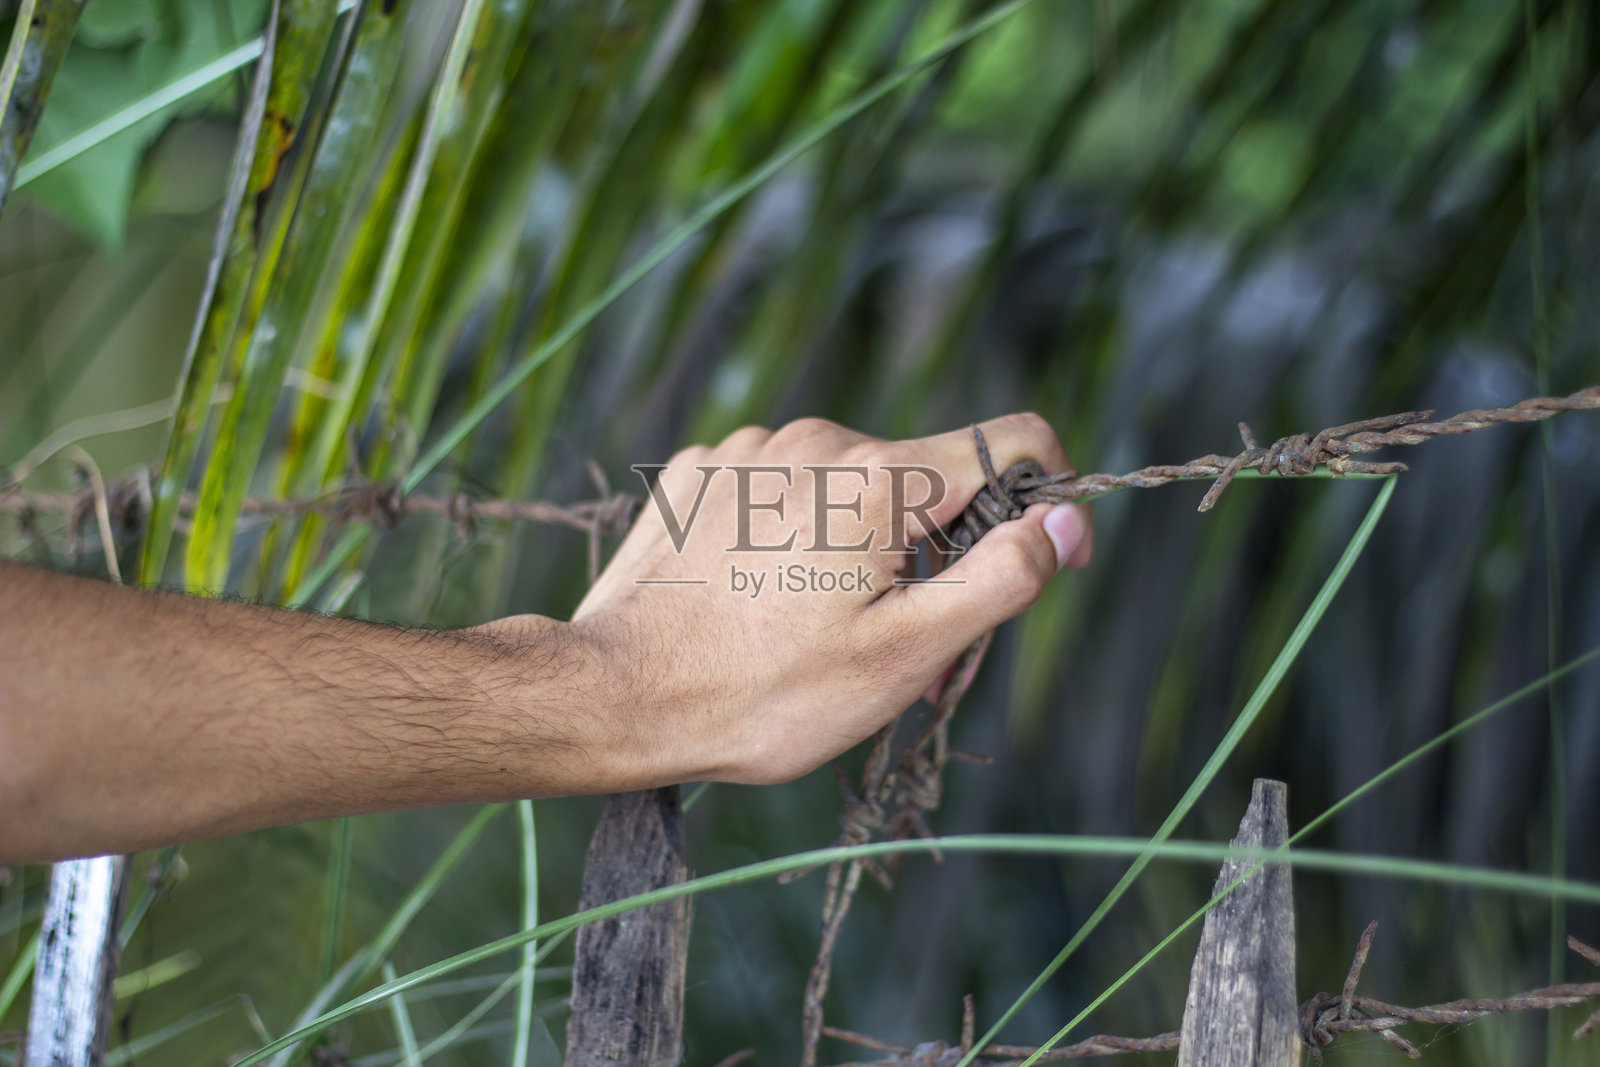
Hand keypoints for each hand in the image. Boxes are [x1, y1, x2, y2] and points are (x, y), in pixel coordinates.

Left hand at [516, 413, 1091, 788]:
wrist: (614, 697)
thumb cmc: (765, 694)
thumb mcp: (905, 653)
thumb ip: (1002, 577)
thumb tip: (1068, 520)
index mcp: (879, 477)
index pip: (1013, 442)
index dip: (1048, 498)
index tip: (1039, 563)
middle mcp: (818, 440)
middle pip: (928, 479)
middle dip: (940, 553)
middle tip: (905, 645)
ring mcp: (750, 449)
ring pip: (853, 486)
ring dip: (867, 548)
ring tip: (821, 632)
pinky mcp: (702, 470)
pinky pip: (784, 488)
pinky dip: (797, 536)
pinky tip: (761, 599)